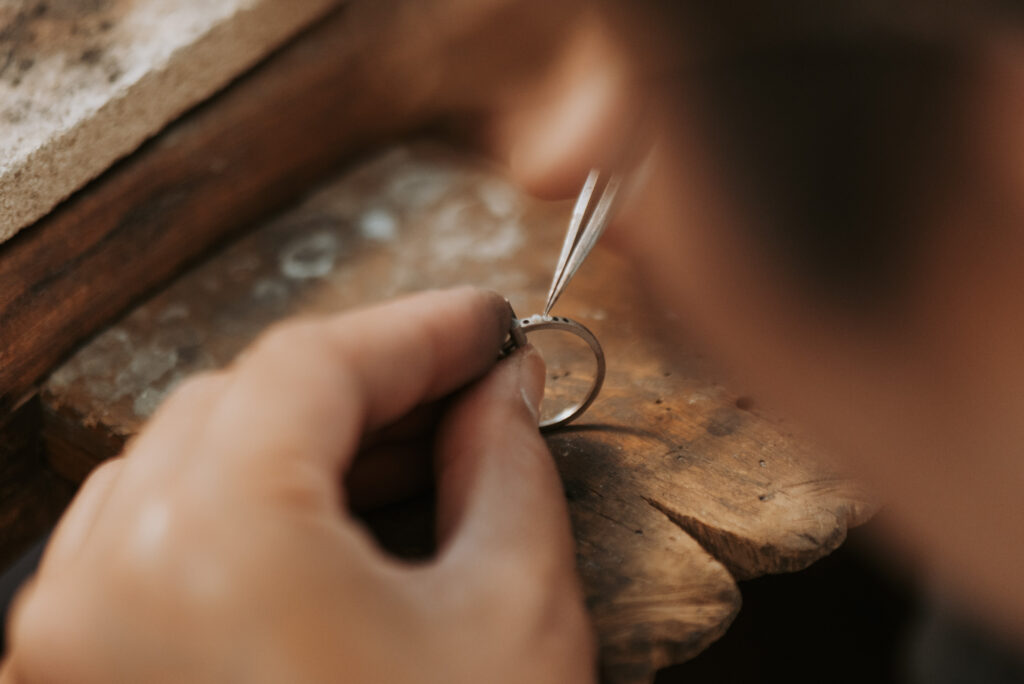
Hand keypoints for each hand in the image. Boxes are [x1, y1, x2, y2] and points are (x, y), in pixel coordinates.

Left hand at [1, 288, 594, 683]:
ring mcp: (67, 641)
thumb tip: (502, 391)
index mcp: (213, 545)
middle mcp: (103, 580)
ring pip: (186, 461)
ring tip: (409, 449)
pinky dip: (246, 504)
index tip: (484, 325)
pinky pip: (153, 537)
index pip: (312, 364)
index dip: (416, 329)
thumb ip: (508, 468)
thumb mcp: (512, 616)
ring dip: (301, 438)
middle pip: (240, 401)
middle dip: (363, 381)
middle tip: (463, 385)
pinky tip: (332, 521)